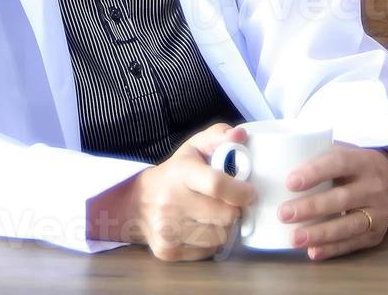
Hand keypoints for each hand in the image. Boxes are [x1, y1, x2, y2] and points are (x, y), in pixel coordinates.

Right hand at [93, 122, 257, 260]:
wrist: (137, 203)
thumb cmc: (175, 173)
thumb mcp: (195, 147)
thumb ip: (219, 136)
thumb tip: (240, 136)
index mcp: (181, 173)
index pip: (217, 185)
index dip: (240, 191)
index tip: (250, 193)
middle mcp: (171, 202)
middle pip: (224, 216)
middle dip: (234, 210)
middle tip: (230, 203)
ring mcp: (167, 230)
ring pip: (219, 237)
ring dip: (223, 227)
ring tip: (213, 215)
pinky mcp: (167, 251)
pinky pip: (208, 251)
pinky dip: (210, 241)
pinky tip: (200, 228)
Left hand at [275, 143, 387, 259]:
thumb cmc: (355, 167)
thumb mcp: (344, 154)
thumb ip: (318, 159)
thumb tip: (275, 170)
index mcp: (362, 161)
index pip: (339, 163)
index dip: (315, 172)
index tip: (290, 182)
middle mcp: (374, 186)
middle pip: (342, 198)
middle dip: (311, 208)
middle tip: (284, 214)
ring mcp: (378, 212)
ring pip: (348, 225)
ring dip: (319, 234)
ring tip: (294, 239)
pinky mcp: (377, 234)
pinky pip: (353, 243)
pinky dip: (332, 249)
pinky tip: (312, 252)